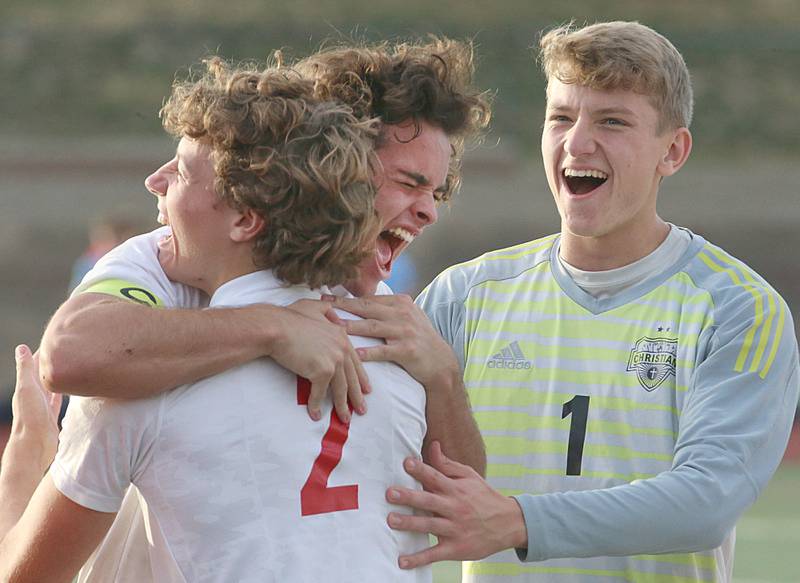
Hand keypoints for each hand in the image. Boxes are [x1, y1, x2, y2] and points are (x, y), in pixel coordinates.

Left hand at [10, 345, 62, 469]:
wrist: (34, 446)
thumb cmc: (30, 417)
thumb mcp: (26, 389)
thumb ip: (25, 369)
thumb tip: (21, 347)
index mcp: (27, 386)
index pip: (35, 364)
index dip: (44, 351)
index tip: (56, 339)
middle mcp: (34, 394)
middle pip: (44, 374)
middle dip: (52, 362)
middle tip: (68, 349)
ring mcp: (42, 406)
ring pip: (51, 386)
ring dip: (58, 376)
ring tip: (71, 365)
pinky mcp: (51, 416)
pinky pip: (57, 400)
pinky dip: (63, 392)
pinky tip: (70, 388)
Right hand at [269, 300, 370, 422]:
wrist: (276, 327)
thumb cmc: (289, 317)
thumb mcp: (313, 307)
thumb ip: (326, 310)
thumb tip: (332, 311)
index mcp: (342, 336)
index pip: (355, 361)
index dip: (360, 377)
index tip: (366, 389)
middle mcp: (341, 349)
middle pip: (351, 377)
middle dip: (357, 396)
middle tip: (362, 409)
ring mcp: (333, 360)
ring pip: (340, 389)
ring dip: (342, 406)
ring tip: (345, 418)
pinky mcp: (321, 371)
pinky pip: (319, 393)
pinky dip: (316, 405)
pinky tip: (315, 414)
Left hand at [322, 294, 458, 386]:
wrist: (441, 362)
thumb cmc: (419, 339)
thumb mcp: (408, 317)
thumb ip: (388, 310)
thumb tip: (361, 303)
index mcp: (401, 303)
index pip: (369, 299)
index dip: (346, 299)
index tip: (326, 297)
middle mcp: (403, 314)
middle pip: (367, 309)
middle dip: (343, 306)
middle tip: (323, 305)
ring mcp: (405, 332)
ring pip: (373, 327)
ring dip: (351, 326)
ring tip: (333, 327)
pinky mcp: (408, 350)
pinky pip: (384, 351)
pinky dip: (370, 352)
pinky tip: (356, 354)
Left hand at [386, 441, 527, 568]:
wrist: (509, 524)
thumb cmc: (484, 497)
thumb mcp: (469, 477)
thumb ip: (447, 464)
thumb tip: (432, 445)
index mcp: (456, 489)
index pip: (436, 477)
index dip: (421, 469)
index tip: (406, 463)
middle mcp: (454, 508)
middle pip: (429, 500)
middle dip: (409, 497)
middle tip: (390, 493)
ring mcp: (455, 529)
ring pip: (429, 525)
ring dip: (410, 523)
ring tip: (391, 520)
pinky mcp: (456, 549)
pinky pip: (434, 554)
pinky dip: (418, 559)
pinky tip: (402, 561)